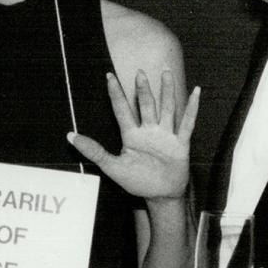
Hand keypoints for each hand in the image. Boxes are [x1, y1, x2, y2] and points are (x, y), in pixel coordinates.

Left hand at [68, 74, 197, 201]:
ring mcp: (165, 135)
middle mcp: (148, 131)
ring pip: (166, 108)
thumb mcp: (112, 167)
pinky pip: (187, 123)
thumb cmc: (137, 181)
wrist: (160, 195)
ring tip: (165, 72)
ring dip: (167, 90)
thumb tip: (70, 136)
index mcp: (131, 135)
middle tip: (139, 72)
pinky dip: (192, 108)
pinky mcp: (180, 143)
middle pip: (146, 105)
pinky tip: (196, 92)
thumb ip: (94, 151)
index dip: (115, 93)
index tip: (109, 76)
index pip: (122, 110)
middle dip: (142, 89)